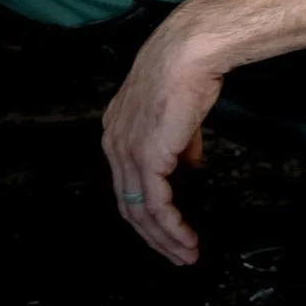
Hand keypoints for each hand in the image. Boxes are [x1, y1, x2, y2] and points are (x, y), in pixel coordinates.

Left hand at [100, 18, 223, 265]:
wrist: (189, 52)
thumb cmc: (188, 69)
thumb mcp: (180, 111)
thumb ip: (181, 142)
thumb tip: (190, 165)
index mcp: (117, 131)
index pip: (126, 182)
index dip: (148, 208)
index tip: (169, 227)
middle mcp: (115, 145)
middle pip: (128, 205)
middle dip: (154, 235)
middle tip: (177, 253)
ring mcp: (127, 154)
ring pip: (140, 212)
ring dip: (165, 238)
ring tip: (187, 253)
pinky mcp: (147, 160)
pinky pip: (156, 206)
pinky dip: (171, 227)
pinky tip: (186, 237)